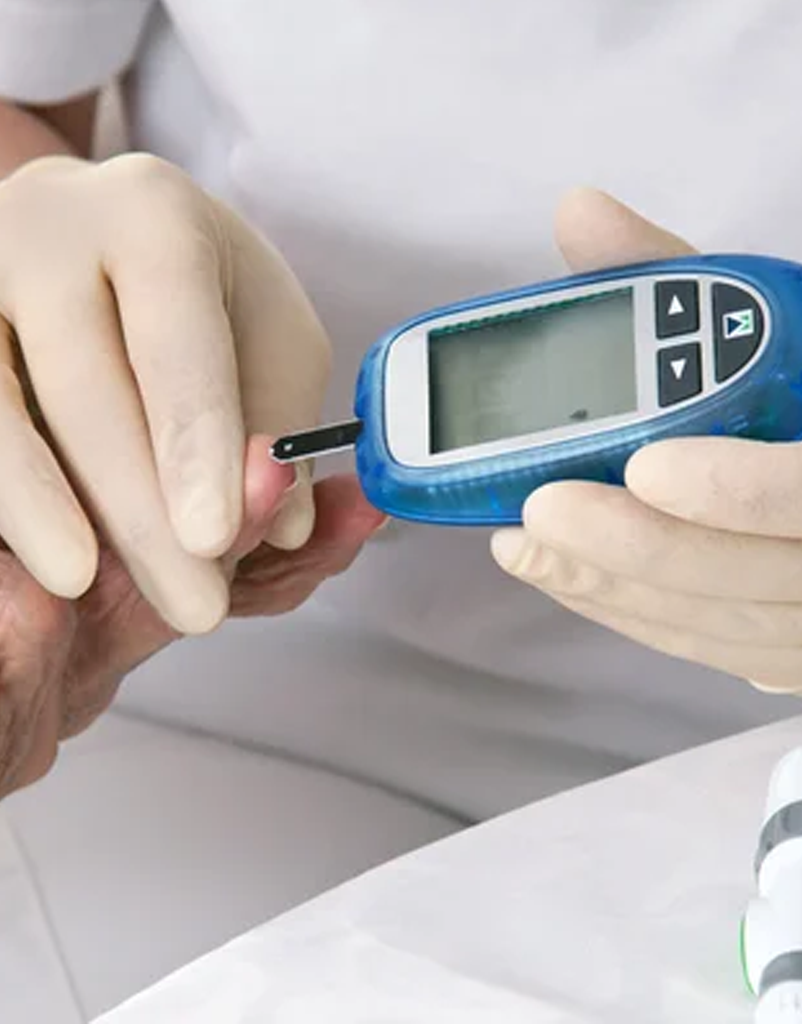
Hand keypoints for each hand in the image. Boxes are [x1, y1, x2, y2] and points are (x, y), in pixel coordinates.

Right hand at [0, 154, 331, 633]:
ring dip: (21, 495)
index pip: (176, 335)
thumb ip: (277, 425)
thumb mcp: (275, 341)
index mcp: (152, 215)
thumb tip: (277, 518)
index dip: (197, 443)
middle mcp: (47, 227)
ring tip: (72, 584)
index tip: (215, 542)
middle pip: (79, 379)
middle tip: (193, 609)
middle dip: (136, 509)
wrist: (96, 230)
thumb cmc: (203, 297)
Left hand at [0, 416, 382, 835]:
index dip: (286, 546)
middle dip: (197, 530)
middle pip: (168, 606)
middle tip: (259, 469)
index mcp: (91, 612)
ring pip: (34, 629)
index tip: (351, 497)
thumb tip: (125, 411)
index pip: (217, 585)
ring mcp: (9, 737)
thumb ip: (40, 452)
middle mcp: (70, 678)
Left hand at [490, 187, 801, 693]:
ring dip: (613, 584)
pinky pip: (702, 644)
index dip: (743, 487)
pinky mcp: (781, 647)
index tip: (648, 462)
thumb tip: (578, 211)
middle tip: (544, 507)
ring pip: (721, 620)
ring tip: (525, 541)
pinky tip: (556, 573)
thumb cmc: (789, 390)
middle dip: (642, 544)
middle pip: (758, 572)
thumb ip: (669, 274)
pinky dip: (625, 611)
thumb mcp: (760, 320)